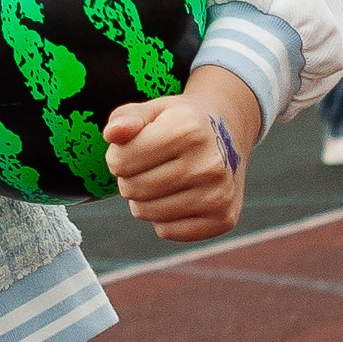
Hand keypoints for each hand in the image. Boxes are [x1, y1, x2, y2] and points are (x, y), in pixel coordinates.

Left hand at [103, 65, 259, 243]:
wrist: (230, 132)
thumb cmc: (181, 122)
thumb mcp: (153, 110)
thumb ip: (126, 117)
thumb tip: (112, 133)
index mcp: (188, 131)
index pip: (121, 162)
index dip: (117, 156)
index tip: (133, 149)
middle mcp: (208, 164)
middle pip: (133, 189)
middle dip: (130, 178)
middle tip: (149, 166)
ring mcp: (219, 194)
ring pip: (146, 212)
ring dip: (144, 199)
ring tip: (163, 180)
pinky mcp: (223, 219)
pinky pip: (167, 231)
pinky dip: (163, 218)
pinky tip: (178, 196)